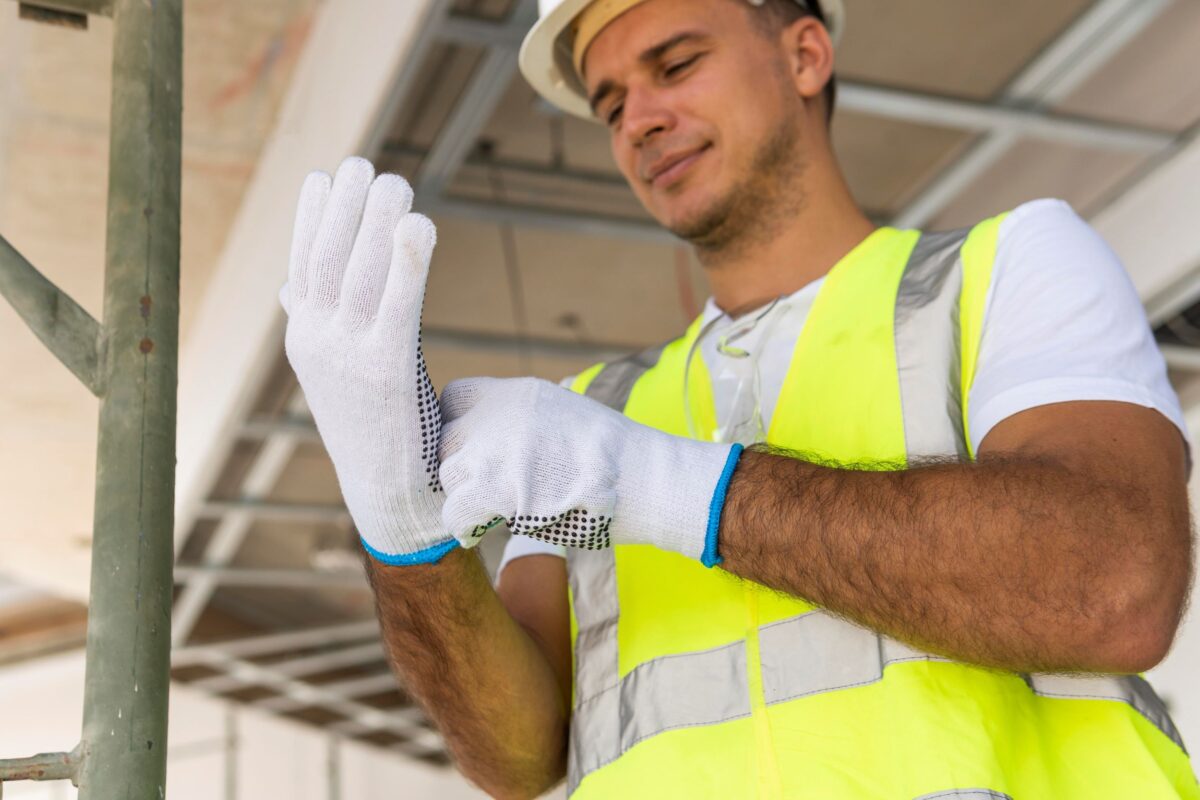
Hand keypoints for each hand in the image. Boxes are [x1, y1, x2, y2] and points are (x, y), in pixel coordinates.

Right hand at [280, 157, 460, 564]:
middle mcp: (317, 342)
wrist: (390, 495)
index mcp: (305, 339)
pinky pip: (398, 305)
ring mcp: (349, 357)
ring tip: (393, 181)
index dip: (314, 217)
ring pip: (360, 273)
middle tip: (364, 165)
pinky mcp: (388, 372)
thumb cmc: (374, 426)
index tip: (325, 176)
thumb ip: (317, 323)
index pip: (303, 264)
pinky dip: (407, 261)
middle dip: (345, 207)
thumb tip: (292, 283)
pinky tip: (418, 224)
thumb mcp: (334, 370)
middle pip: (330, 259)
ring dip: (375, 220)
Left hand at [437, 377, 742, 564]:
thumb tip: (499, 446)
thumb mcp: (566, 417)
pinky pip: (454, 512)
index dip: (456, 427)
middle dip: (459, 467)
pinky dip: (465, 527)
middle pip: (445, 440)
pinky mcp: (496, 488)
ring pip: (448, 477)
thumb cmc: (615, 462)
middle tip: (483, 491)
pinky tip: (482, 531)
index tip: (471, 451)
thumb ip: (523, 423)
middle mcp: (498, 414)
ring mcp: (494, 449)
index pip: (454, 398)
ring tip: (492, 512)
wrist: (645, 481)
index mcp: (516, 393)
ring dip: (465, 498)